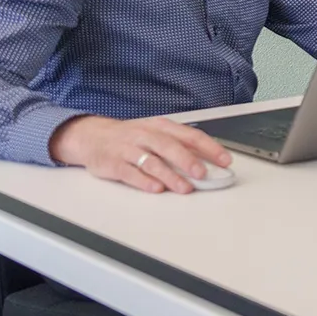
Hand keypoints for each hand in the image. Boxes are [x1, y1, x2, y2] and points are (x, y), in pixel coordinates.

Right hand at [48, 114, 231, 193]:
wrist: (91, 135)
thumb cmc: (131, 137)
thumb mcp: (156, 134)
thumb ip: (180, 147)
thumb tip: (208, 162)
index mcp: (160, 126)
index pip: (190, 135)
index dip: (209, 147)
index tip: (225, 160)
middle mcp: (145, 135)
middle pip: (169, 146)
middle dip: (188, 160)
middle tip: (203, 174)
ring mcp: (128, 149)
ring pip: (151, 162)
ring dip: (170, 175)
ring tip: (185, 187)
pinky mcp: (113, 163)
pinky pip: (130, 172)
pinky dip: (144, 181)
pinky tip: (156, 189)